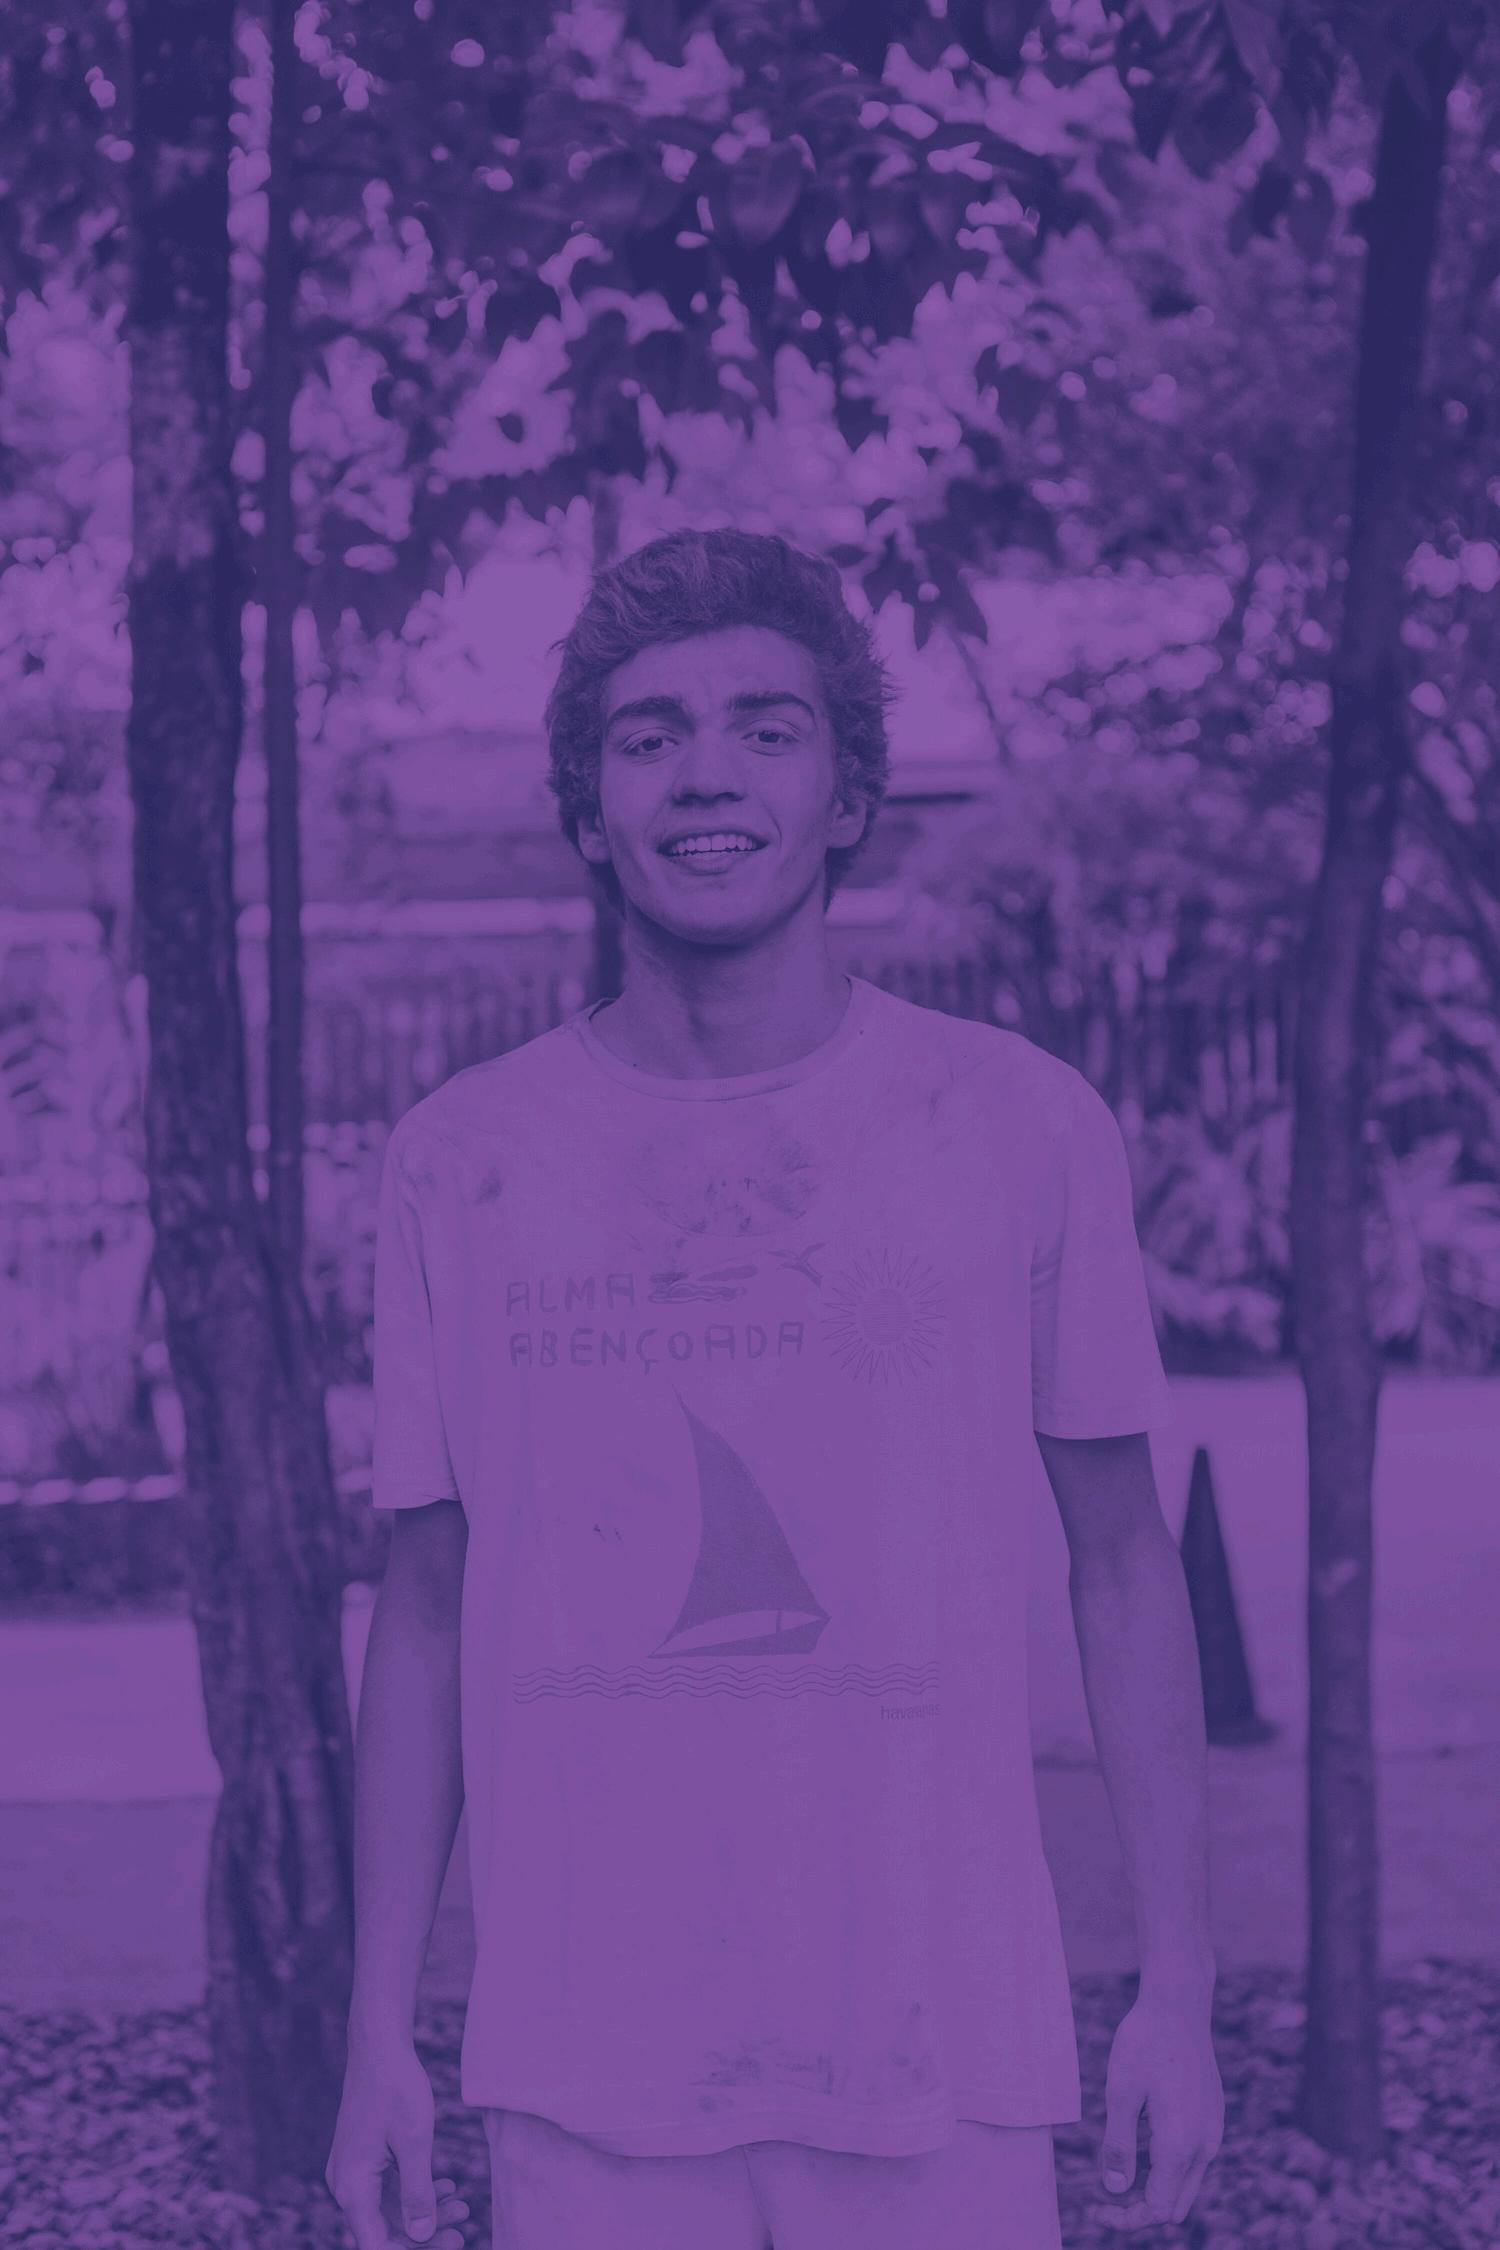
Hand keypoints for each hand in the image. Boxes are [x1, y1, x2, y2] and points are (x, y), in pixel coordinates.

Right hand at [325, 2040, 470, 2248]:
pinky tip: (446, 2185)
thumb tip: (421, 2236)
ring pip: (388, 2211)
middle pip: (383, 2232)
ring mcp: (353, 2172)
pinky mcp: (363, 2160)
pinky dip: (415, 2192)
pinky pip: (387, 2190)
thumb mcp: (414, 2142)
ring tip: (462, 2205)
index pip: (377, 2245)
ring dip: (424, 2212)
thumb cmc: (395, 2087)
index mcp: (353, 2187)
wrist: (379, 2046)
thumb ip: (417, 2193)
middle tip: (463, 2231)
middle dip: (423, 2235)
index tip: (450, 2244)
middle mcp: (346, 2185)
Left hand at [1093, 1991, 1222, 2230]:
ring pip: (1186, 2184)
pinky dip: (1168, 2167)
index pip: (1158, 2208)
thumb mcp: (1120, 2094)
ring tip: (1120, 2168)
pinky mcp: (1214, 2117)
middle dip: (1141, 2210)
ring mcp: (1213, 2130)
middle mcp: (1205, 2144)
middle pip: (1175, 2204)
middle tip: (1105, 2198)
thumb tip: (1116, 2191)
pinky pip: (1193, 2159)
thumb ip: (1119, 2147)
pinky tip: (1143, 2140)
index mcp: (1181, 2144)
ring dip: (1156, 2188)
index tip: (1095, 2209)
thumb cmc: (1144, 2043)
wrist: (1178, 2005)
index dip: (1126, 2218)